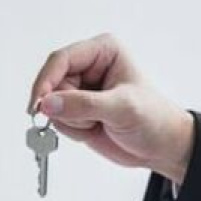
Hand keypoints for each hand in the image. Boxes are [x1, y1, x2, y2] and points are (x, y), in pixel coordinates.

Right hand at [29, 33, 194, 181]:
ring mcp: (81, 90)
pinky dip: (73, 130)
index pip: (61, 60)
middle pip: (53, 84)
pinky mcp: (77, 111)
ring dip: (72, 121)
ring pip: (52, 105)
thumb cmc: (154, 119)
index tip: (39, 104)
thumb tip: (48, 103)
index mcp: (102, 52)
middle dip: (67, 107)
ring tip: (98, 124)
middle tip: (92, 119)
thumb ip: (83, 105)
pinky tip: (94, 129)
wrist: (162, 148)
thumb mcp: (121, 109)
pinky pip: (58, 121)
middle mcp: (89, 67)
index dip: (46, 81)